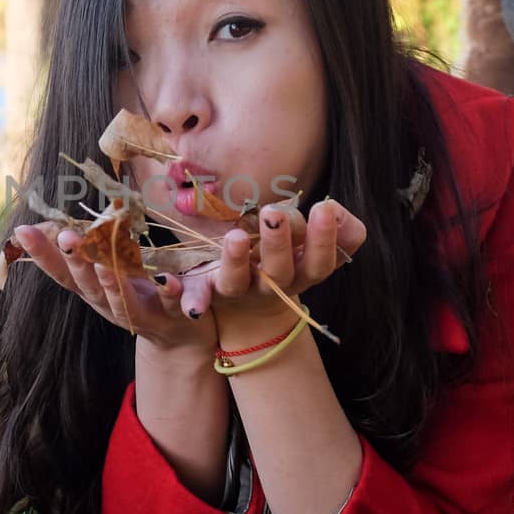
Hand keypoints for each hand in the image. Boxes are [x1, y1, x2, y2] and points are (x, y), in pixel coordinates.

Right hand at [12, 223, 215, 352]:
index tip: (22, 231)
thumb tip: (47, 221)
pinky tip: (168, 279)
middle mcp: (110, 306)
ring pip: (122, 300)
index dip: (42, 255)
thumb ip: (84, 250)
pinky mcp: (172, 318)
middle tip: (66, 237)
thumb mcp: (106, 271)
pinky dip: (169, 293)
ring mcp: (140, 315)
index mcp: (93, 292)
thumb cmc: (136, 295)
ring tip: (104, 262)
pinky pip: (171, 305)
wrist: (177, 337)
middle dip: (77, 262)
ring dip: (111, 281)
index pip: (62, 273)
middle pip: (88, 286)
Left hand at [183, 197, 366, 346]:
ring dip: (235, 260)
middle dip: (279, 243)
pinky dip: (192, 297)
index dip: (327, 240)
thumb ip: (337, 227)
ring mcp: (241, 290)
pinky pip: (200, 295)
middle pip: (281, 271)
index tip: (325, 208)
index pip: (321, 262)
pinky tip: (176, 284)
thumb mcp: (313, 243)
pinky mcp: (211, 291)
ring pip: (238, 281)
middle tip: (275, 214)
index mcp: (303, 273)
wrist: (251, 305)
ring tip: (235, 236)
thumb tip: (335, 211)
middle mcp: (274, 285)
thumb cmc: (288, 257)